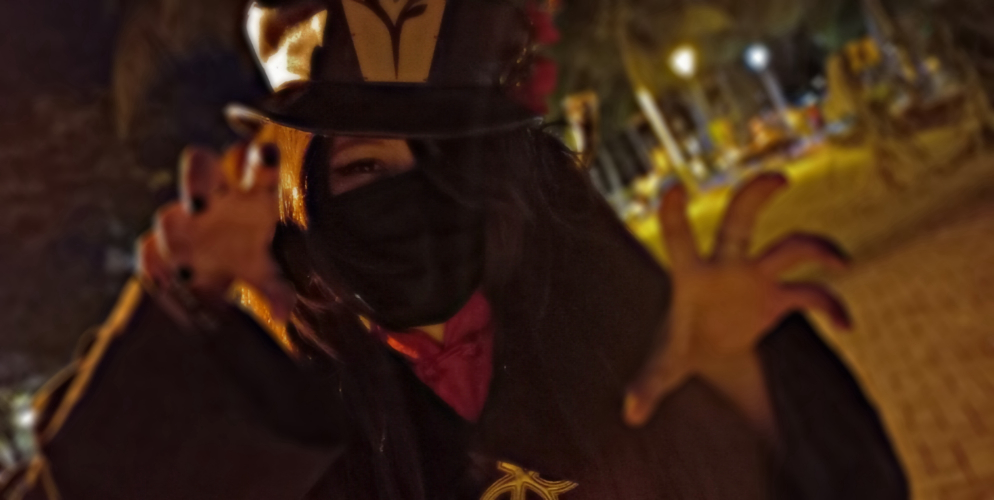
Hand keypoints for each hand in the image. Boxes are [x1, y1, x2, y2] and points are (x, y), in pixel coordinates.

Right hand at [136, 139, 294, 321]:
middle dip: (194, 180)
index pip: (258, 167)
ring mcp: (181, 218)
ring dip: (172, 236)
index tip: (268, 154)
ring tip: (186, 266)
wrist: (215, 272)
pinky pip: (147, 251)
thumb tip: (282, 313)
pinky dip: (152, 266)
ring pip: (168, 217)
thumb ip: (278, 288)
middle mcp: (213, 197)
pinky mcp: (156, 245)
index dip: (261, 159)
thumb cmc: (250, 257)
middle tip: (199, 203)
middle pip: (198, 167)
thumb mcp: (268, 272)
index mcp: (251, 194)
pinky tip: (162, 283)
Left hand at [623, 173, 850, 427]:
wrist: (707, 351)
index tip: (673, 185)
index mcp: (690, 276)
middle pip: (741, 219)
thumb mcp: (664, 366)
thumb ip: (647, 384)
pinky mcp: (778, 296)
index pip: (679, 238)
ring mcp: (756, 276)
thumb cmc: (679, 348)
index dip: (675, 214)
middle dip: (755, 195)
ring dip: (817, 247)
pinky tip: (846, 327)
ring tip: (841, 261)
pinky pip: (812, 294)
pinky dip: (831, 306)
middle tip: (777, 178)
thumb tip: (631, 414)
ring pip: (789, 247)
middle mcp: (726, 265)